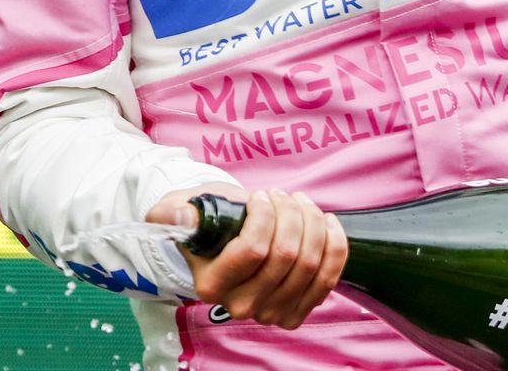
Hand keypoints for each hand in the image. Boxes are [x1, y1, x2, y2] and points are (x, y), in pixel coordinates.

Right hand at [147, 184, 347, 328]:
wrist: (224, 244)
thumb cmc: (205, 221)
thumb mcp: (181, 210)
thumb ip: (173, 213)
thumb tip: (181, 216)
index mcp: (211, 284)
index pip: (252, 250)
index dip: (264, 215)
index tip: (260, 195)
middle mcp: (241, 306)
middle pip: (286, 255)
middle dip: (291, 213)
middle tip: (282, 195)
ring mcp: (271, 313)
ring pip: (310, 263)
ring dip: (312, 223)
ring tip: (300, 203)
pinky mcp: (296, 312)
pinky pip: (328, 278)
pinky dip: (334, 246)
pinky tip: (327, 222)